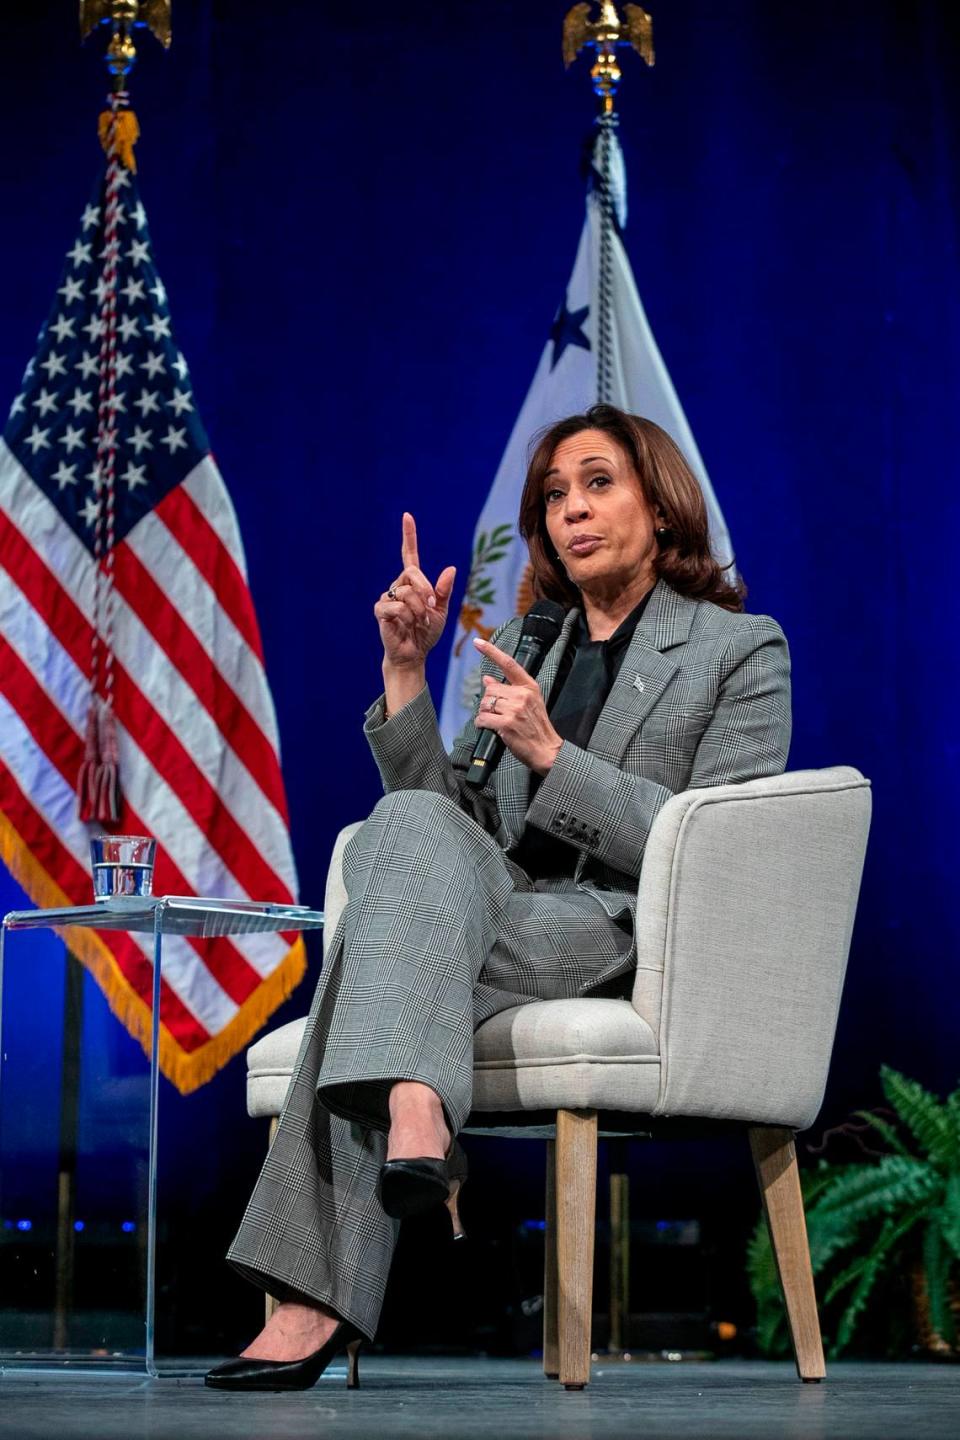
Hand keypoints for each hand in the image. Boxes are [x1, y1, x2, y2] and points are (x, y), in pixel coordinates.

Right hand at [375, 513, 456, 671]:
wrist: (414, 654)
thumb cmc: (425, 633)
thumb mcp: (441, 611)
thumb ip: (443, 591)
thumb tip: (450, 568)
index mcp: (412, 584)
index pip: (409, 555)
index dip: (408, 536)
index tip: (407, 516)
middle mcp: (397, 586)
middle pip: (412, 572)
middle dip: (426, 590)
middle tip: (432, 607)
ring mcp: (387, 597)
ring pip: (407, 592)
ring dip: (419, 609)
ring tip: (419, 621)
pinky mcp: (380, 610)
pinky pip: (397, 606)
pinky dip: (409, 616)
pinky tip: (407, 625)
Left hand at [472, 637, 562, 775]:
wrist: (547, 750)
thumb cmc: (537, 728)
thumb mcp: (528, 703)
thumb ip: (508, 689)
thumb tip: (487, 679)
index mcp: (529, 687)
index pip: (508, 664)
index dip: (491, 652)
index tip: (478, 643)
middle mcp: (522, 695)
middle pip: (490, 689)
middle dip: (488, 701)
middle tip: (497, 713)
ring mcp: (515, 709)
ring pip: (485, 704)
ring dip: (484, 713)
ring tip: (495, 721)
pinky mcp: (507, 724)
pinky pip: (482, 718)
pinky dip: (481, 724)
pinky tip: (487, 727)